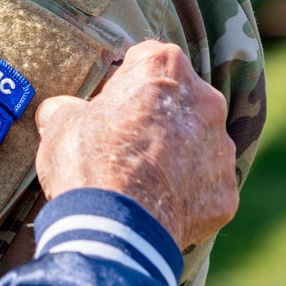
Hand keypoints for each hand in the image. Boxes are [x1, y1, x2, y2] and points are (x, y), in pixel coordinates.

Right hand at [33, 41, 238, 248]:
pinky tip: (153, 208)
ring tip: (137, 182)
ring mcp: (221, 150)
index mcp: (163, 68)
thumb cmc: (87, 162)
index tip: (106, 104)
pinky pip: (204, 189)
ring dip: (174, 156)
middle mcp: (205, 101)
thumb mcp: (60, 123)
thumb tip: (61, 111)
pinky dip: (183, 196)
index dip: (122, 82)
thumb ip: (68, 108)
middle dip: (156, 117)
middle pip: (180, 100)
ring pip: (197, 145)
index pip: (146, 59)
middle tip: (121, 144)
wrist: (114, 226)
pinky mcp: (225, 194)